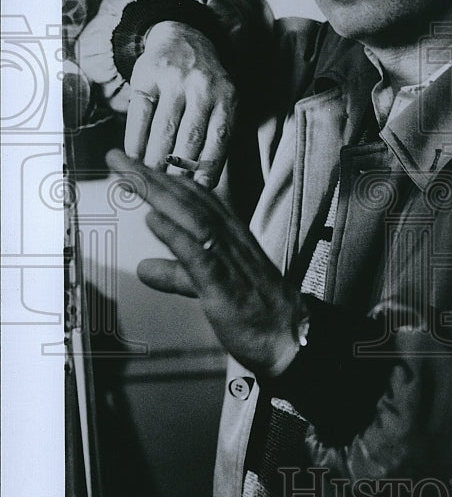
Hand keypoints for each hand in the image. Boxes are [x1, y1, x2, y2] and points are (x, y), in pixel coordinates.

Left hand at [106, 149, 304, 377]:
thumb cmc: (254, 313)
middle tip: (118, 156)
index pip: (196, 198)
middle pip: (189, 199)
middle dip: (152, 175)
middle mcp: (232, 240)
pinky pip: (200, 254)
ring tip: (129, 175)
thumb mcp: (208, 287)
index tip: (134, 164)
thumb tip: (145, 268)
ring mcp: (230, 260)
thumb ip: (176, 274)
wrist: (289, 340)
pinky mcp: (225, 286)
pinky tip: (154, 219)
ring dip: (159, 194)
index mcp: (231, 236)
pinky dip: (176, 234)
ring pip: (192, 217)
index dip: (164, 179)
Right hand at [125, 21, 236, 188]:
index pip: (220, 137)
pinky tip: (133, 158)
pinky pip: (140, 115)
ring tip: (151, 179)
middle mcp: (202, 86)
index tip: (200, 188)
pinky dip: (135, 141)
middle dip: (179, 169)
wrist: (184, 38)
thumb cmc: (207, 85)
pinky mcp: (146, 76)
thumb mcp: (222, 102)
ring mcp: (173, 79)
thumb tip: (202, 184)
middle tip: (170, 190)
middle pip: (190, 137)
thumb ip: (217, 135)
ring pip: (163, 129)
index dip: (209, 166)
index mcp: (228, 96)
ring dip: (155, 160)